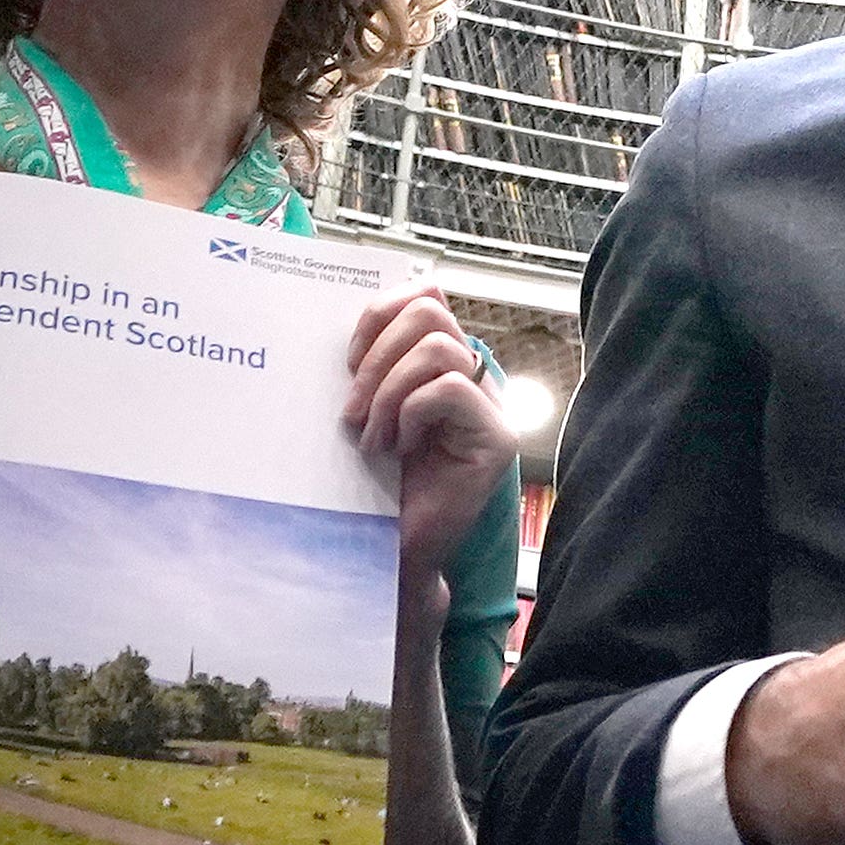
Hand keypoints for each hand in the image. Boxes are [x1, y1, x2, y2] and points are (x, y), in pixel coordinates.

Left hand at [346, 290, 520, 583]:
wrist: (393, 549)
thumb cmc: (374, 484)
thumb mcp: (365, 409)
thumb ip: (371, 365)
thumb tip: (354, 323)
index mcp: (442, 364)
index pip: (425, 295)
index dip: (380, 313)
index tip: (347, 360)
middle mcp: (473, 377)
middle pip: (431, 309)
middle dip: (378, 354)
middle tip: (354, 406)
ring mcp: (491, 406)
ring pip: (439, 348)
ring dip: (388, 391)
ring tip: (372, 435)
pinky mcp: (496, 438)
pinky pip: (451, 389)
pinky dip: (411, 414)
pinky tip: (398, 449)